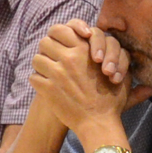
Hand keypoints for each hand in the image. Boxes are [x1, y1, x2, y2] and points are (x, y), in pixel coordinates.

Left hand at [29, 22, 129, 137]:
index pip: (58, 29)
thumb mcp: (119, 72)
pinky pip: (33, 77)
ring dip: (42, 66)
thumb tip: (103, 45)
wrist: (98, 123)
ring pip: (37, 59)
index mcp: (84, 49)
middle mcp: (69, 58)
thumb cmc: (111, 99)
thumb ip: (114, 55)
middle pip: (45, 42)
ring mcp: (56, 74)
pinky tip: (46, 87)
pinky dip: (38, 82)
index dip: (57, 35)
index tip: (60, 43)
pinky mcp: (47, 89)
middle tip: (53, 58)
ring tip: (48, 73)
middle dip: (48, 50)